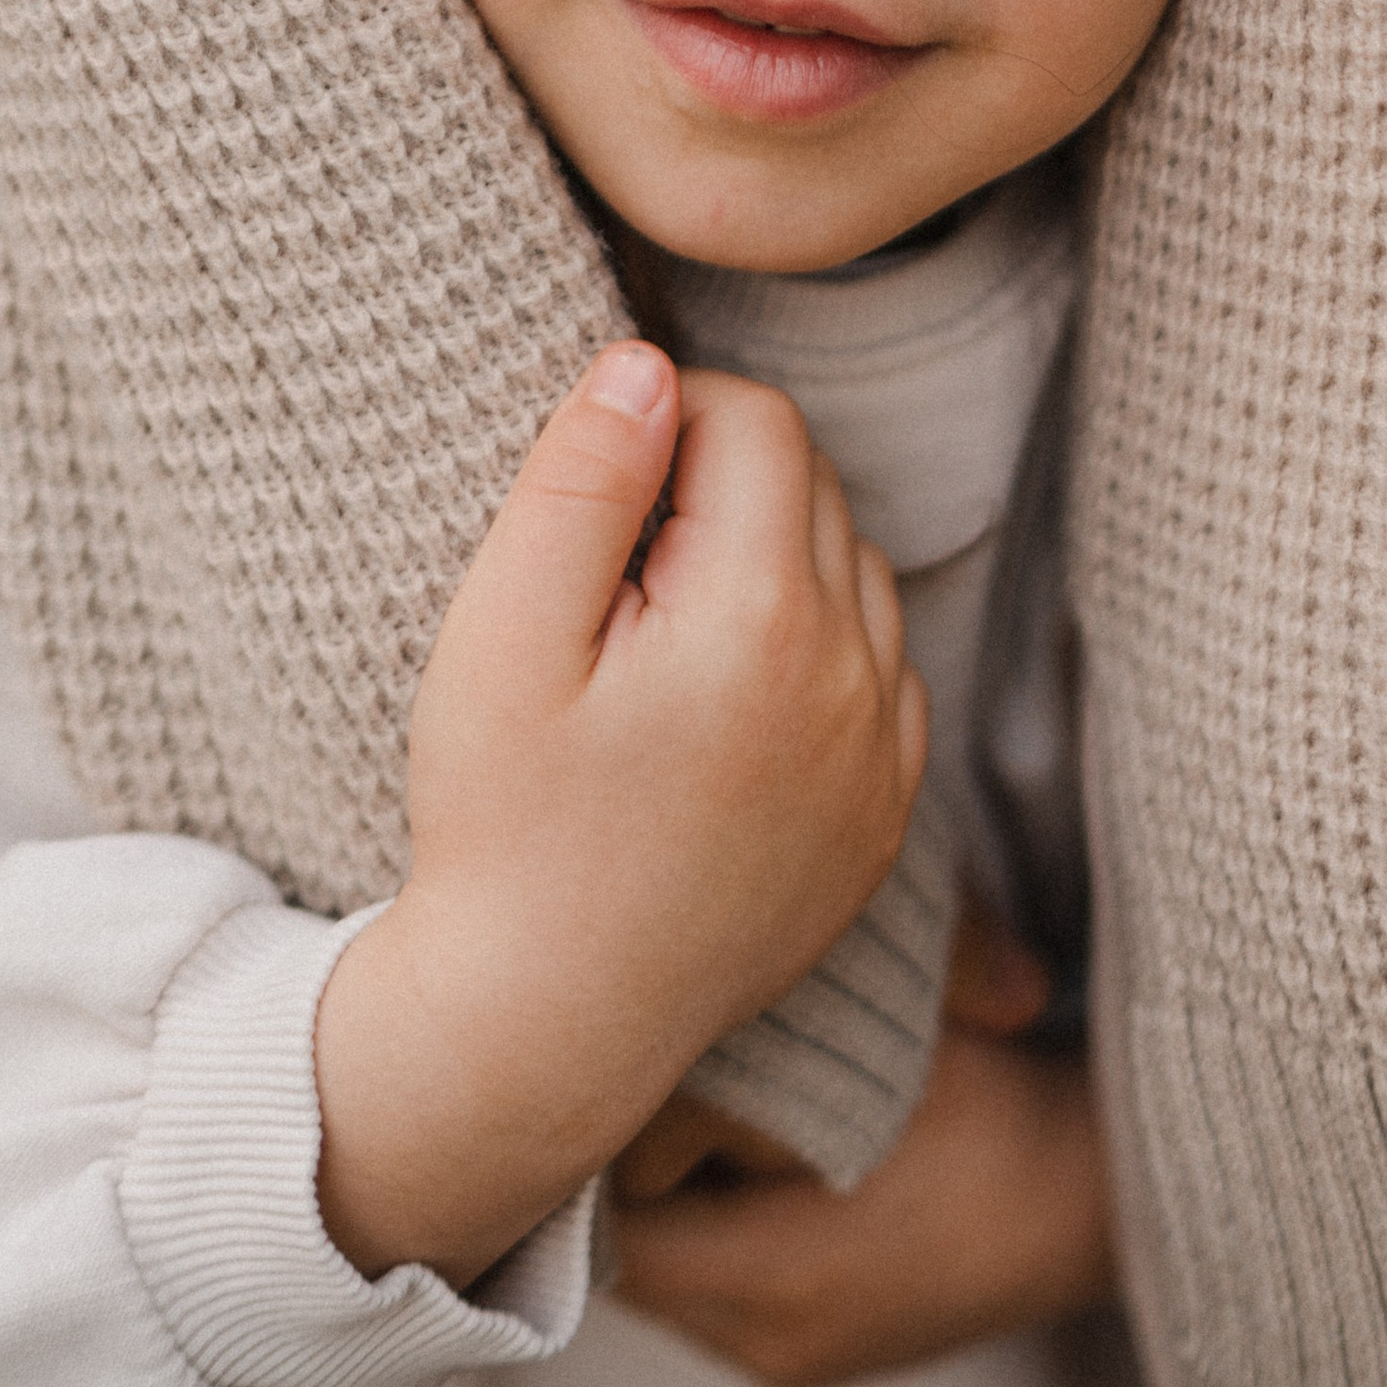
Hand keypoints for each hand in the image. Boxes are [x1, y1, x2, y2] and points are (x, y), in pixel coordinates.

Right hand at [316, 346, 924, 1290]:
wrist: (548, 1024)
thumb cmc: (503, 825)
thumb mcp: (501, 636)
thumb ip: (580, 481)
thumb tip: (646, 362)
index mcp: (764, 618)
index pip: (758, 418)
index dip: (667, 421)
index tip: (594, 495)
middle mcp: (855, 678)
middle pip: (813, 484)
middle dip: (717, 488)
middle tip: (611, 574)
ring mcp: (882, 755)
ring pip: (852, 568)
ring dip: (770, 563)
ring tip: (656, 642)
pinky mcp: (885, 816)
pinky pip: (876, 669)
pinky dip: (811, 653)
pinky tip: (714, 706)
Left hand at [608, 910, 1113, 1386]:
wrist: (1098, 1198)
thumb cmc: (984, 1103)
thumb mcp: (863, 1048)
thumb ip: (750, 1041)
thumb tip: (637, 1010)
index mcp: (775, 1275)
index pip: (614, 1229)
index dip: (600, 1151)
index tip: (615, 1073)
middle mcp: (769, 1340)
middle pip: (631, 1264)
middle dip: (623, 1181)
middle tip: (641, 1087)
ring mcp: (791, 1361)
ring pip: (667, 1285)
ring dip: (666, 1211)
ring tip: (693, 1125)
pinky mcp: (816, 1360)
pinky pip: (712, 1302)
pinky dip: (708, 1237)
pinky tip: (743, 1168)